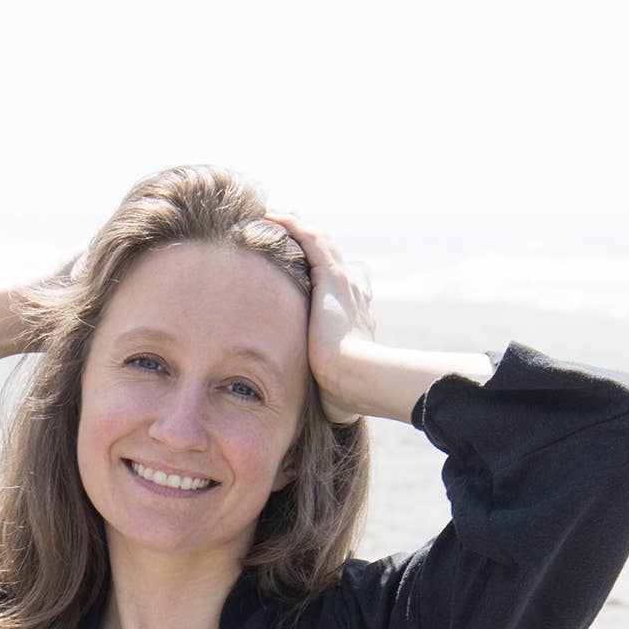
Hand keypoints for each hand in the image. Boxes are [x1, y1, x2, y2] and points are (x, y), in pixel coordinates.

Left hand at [262, 210, 375, 423]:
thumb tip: (318, 413)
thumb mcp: (332, 391)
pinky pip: (310, 238)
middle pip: (333, 260)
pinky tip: (270, 215)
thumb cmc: (346, 394)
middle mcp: (354, 296)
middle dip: (310, 248)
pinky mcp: (332, 276)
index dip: (327, 281)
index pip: (344, 292)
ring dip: (298, 229)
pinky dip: (292, 225)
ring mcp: (345, 284)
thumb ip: (323, 392)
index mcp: (356, 320)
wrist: (357, 379)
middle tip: (285, 237)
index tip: (307, 278)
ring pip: (320, 244)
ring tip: (272, 219)